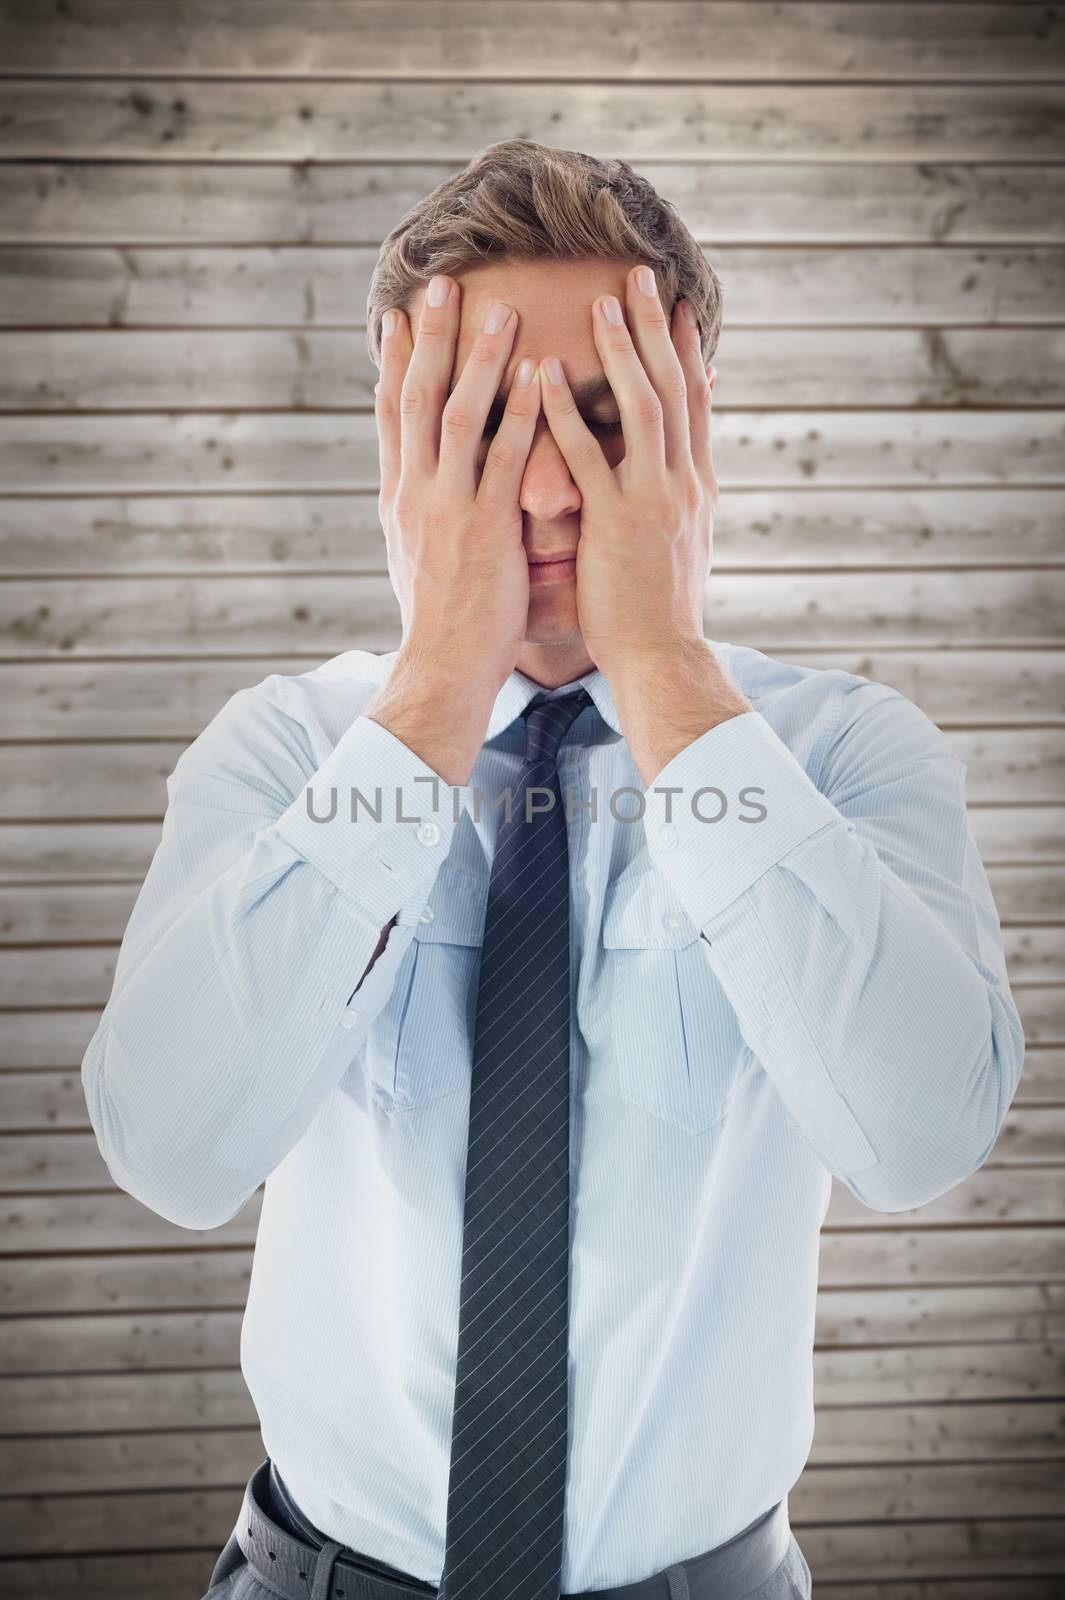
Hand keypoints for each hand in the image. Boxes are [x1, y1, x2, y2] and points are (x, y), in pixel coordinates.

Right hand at [375, 275, 542, 696]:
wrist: (440, 667)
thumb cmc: (440, 619)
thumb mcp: (416, 554)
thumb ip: (423, 508)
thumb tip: (424, 480)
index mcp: (398, 496)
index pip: (390, 413)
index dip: (395, 360)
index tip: (401, 314)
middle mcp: (414, 492)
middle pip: (415, 397)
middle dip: (430, 337)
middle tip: (442, 283)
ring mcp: (445, 508)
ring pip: (455, 415)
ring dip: (479, 358)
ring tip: (501, 309)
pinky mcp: (482, 529)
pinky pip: (503, 460)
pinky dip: (519, 414)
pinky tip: (537, 376)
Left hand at [537, 267, 718, 678]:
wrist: (662, 659)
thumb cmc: (660, 610)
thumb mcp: (681, 544)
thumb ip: (679, 499)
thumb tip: (682, 471)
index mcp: (696, 486)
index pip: (695, 402)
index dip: (687, 350)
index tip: (677, 304)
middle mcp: (682, 483)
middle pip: (674, 388)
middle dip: (658, 328)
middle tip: (642, 273)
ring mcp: (652, 500)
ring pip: (642, 407)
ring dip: (622, 350)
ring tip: (601, 302)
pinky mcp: (616, 524)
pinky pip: (587, 457)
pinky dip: (567, 412)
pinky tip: (545, 374)